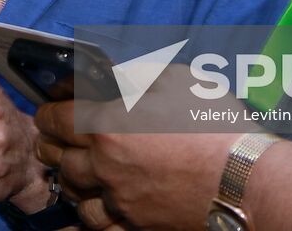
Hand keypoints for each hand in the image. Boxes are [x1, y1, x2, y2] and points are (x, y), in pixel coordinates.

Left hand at [34, 96, 237, 229]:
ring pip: (74, 196)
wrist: (242, 178)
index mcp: (109, 126)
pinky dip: (89, 215)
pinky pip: (96, 227)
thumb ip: (136, 77)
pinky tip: (93, 206)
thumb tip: (113, 76)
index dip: (49, 111)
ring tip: (76, 168)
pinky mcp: (134, 226)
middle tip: (55, 136)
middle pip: (58, 159)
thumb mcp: (175, 80)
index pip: (57, 119)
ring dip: (71, 179)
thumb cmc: (212, 123)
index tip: (50, 108)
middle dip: (53, 144)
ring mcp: (118, 201)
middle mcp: (105, 167)